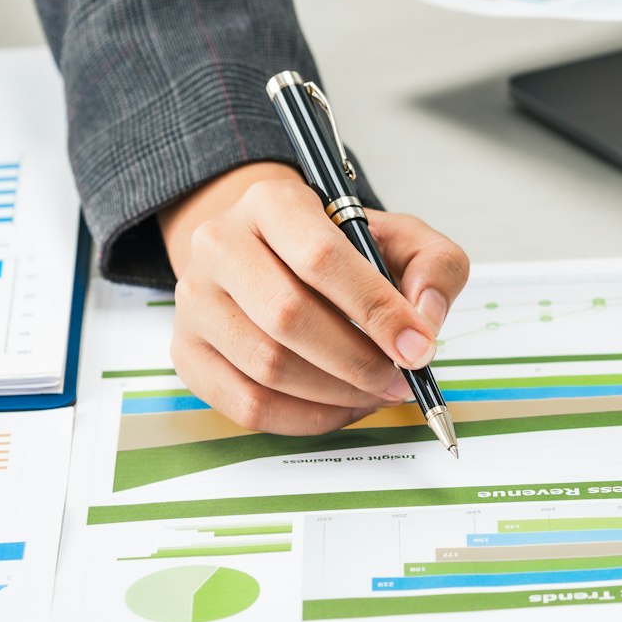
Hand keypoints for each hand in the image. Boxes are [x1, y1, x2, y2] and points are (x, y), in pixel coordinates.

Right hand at [158, 161, 469, 434]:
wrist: (273, 257)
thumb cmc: (341, 251)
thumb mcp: (400, 238)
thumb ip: (433, 267)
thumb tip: (426, 319)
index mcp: (272, 202)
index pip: (321, 258)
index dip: (375, 310)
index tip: (418, 347)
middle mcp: (220, 244)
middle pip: (289, 317)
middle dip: (358, 361)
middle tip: (400, 380)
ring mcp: (195, 301)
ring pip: (268, 367)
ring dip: (336, 394)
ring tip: (376, 393)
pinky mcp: (188, 353)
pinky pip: (246, 405)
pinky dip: (305, 419)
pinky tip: (340, 407)